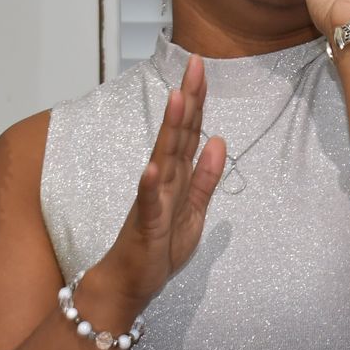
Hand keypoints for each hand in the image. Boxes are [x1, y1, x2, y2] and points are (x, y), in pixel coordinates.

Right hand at [88, 53, 225, 314]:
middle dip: (188, 100)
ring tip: (177, 99)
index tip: (202, 67)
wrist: (130, 284)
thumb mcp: (194, 211)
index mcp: (177, 177)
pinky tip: (152, 166)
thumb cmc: (158, 249)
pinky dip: (149, 185)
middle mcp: (163, 181)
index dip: (198, 100)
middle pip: (177, 134)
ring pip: (163, 159)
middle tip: (194, 65)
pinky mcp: (144, 225)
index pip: (189, 132)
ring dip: (170, 129)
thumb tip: (219, 141)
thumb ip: (205, 178)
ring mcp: (152, 201)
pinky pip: (147, 203)